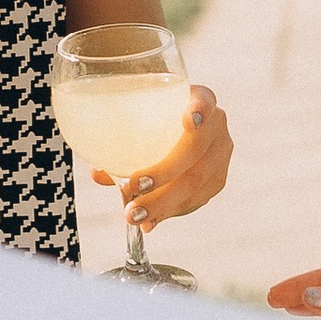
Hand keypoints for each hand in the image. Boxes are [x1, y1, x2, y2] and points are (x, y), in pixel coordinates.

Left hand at [98, 84, 230, 230]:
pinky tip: (151, 220)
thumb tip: (99, 174)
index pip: (204, 100)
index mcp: (198, 99)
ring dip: (164, 202)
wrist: (171, 132)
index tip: (188, 123)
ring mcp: (220, 153)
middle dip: (165, 172)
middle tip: (134, 187)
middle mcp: (215, 124)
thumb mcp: (134, 121)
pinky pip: (197, 198)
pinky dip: (170, 211)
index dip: (199, 111)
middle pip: (196, 149)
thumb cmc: (149, 121)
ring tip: (136, 215)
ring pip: (197, 181)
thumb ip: (117, 142)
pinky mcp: (217, 179)